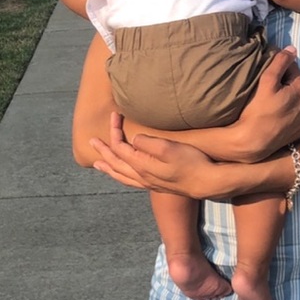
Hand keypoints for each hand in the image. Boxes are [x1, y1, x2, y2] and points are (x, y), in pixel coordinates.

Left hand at [91, 113, 231, 199]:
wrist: (208, 182)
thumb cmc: (191, 163)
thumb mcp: (169, 148)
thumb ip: (148, 143)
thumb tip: (134, 139)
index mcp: (142, 165)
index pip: (120, 147)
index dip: (114, 130)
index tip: (115, 114)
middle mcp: (141, 176)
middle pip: (116, 162)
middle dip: (103, 150)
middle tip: (92, 140)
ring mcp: (149, 183)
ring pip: (121, 175)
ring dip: (108, 167)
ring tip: (98, 164)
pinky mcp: (157, 185)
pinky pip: (131, 181)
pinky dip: (121, 176)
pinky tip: (123, 175)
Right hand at [229, 47, 299, 161]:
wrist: (254, 142)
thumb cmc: (258, 110)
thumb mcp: (267, 81)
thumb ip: (280, 62)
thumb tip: (292, 48)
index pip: (292, 68)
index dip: (279, 70)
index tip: (268, 77)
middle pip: (297, 84)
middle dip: (286, 84)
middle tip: (268, 91)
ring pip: (299, 99)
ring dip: (290, 97)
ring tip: (273, 103)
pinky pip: (299, 113)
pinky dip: (291, 111)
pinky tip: (278, 115)